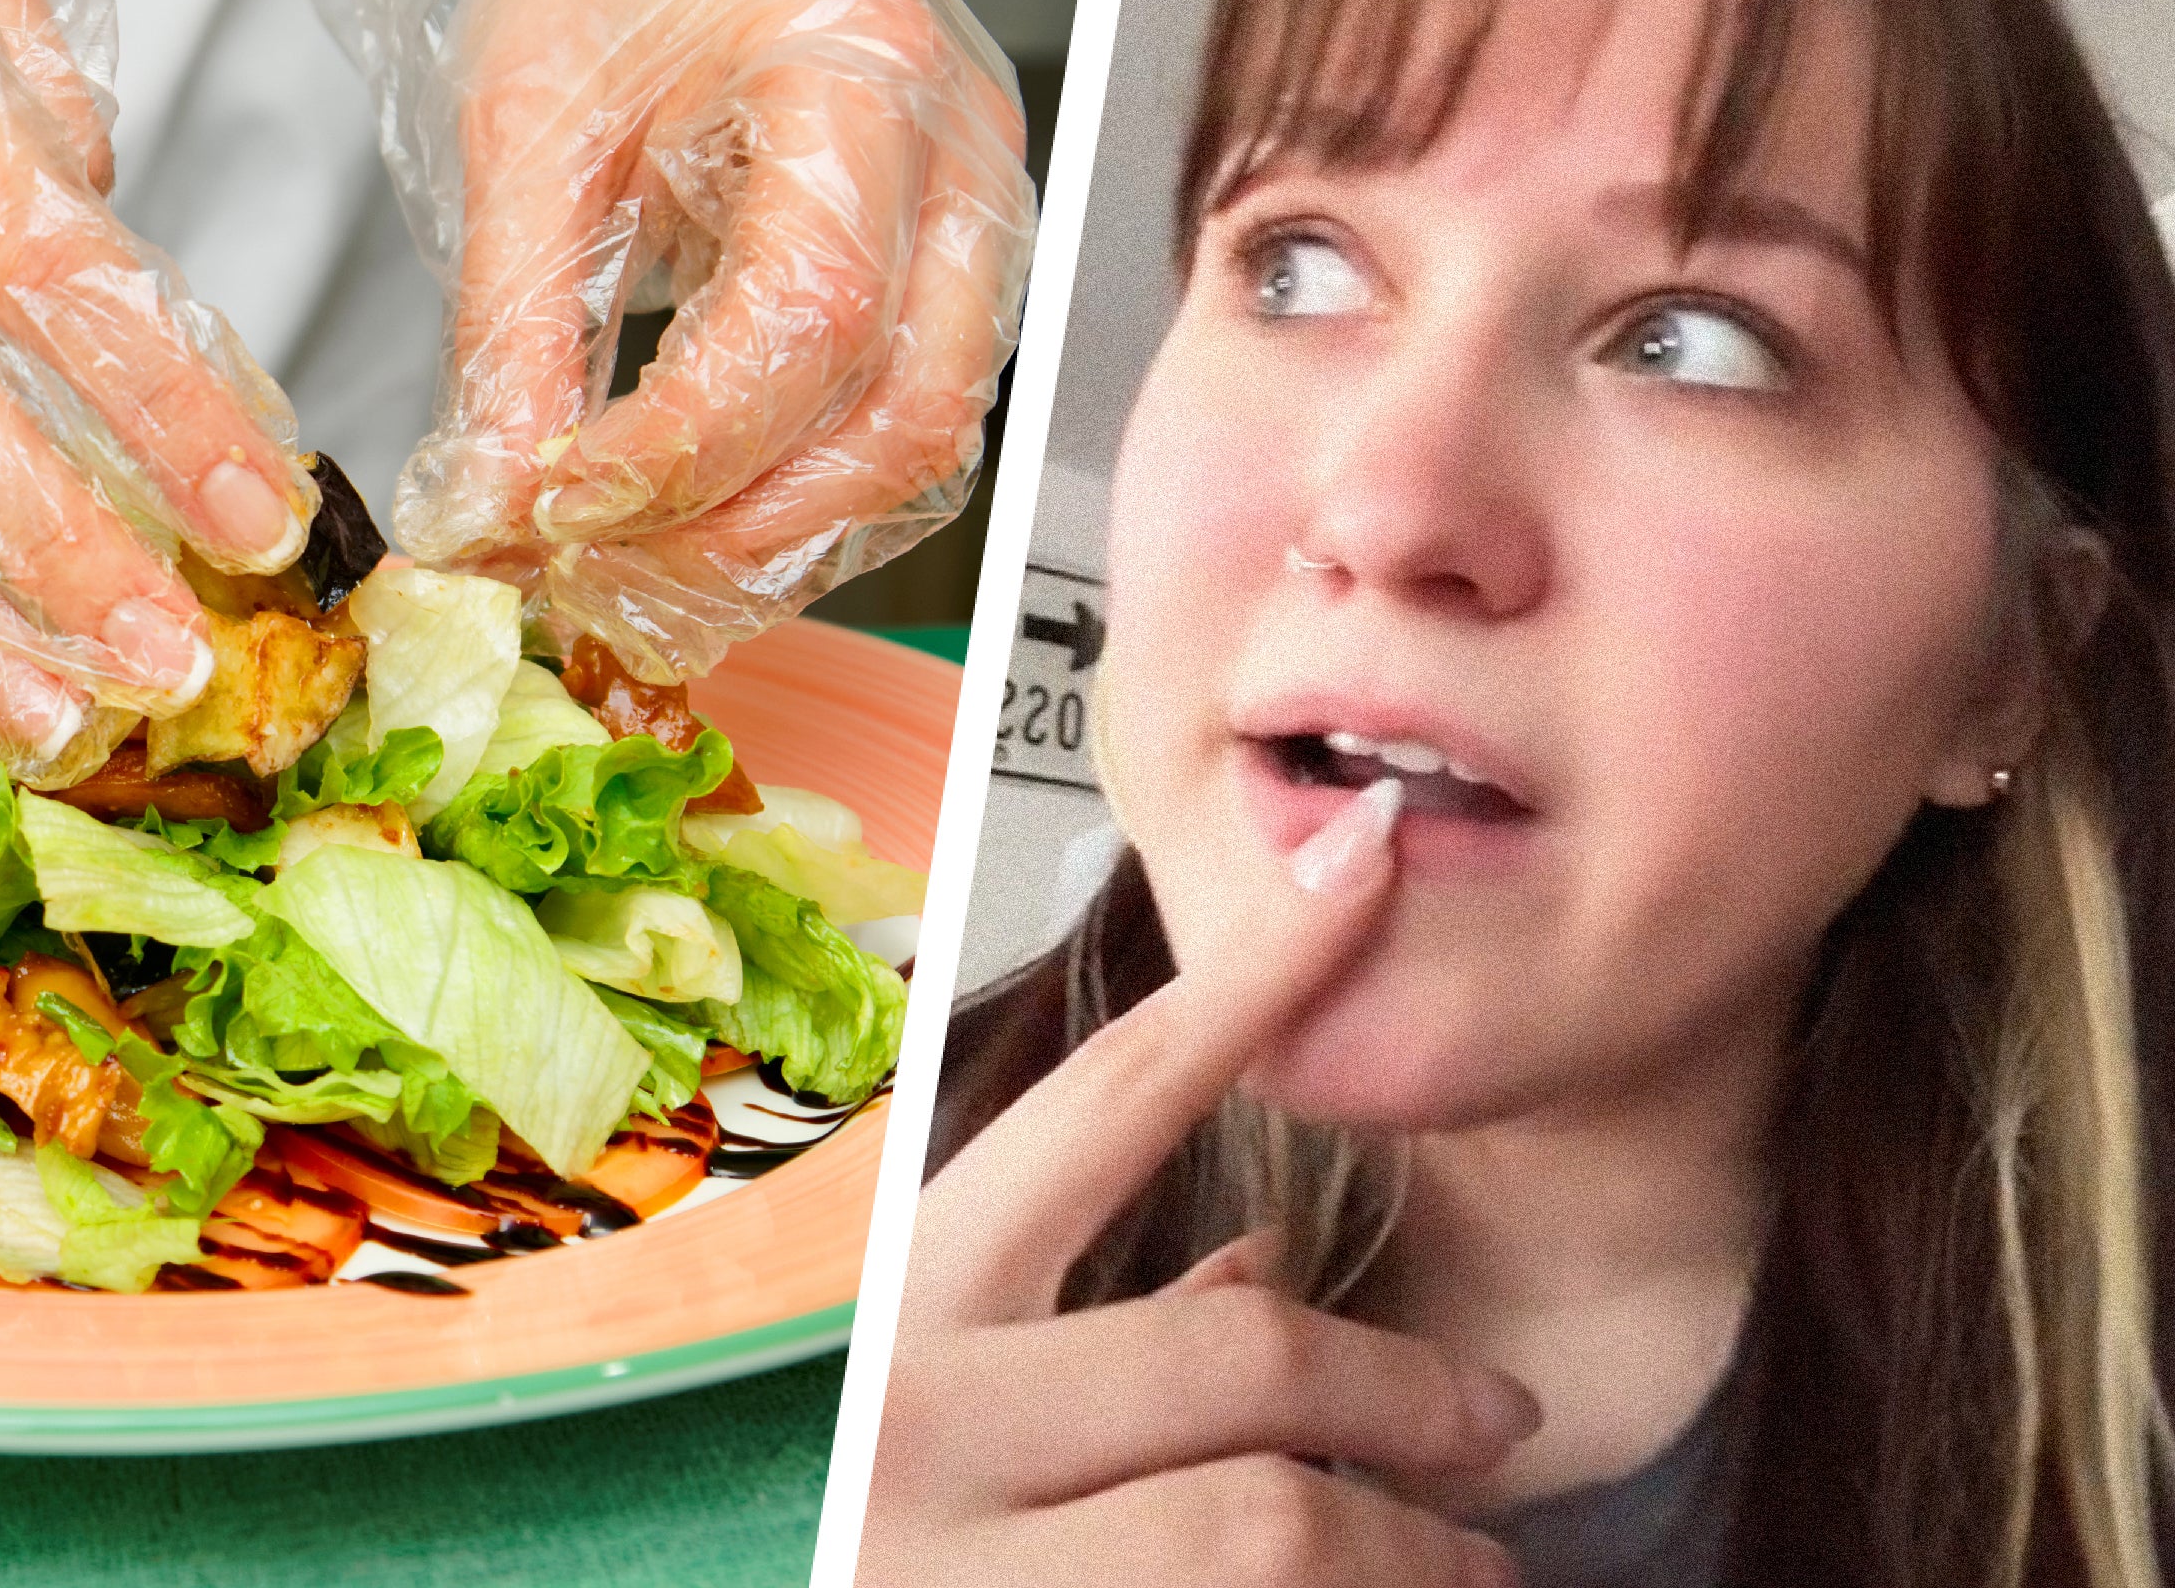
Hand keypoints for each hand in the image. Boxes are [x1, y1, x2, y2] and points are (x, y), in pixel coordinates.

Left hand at [295, 0, 1031, 681]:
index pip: (803, 320)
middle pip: (899, 422)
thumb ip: (512, 321)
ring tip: (616, 577)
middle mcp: (964, 156)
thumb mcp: (524, 107)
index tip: (542, 514)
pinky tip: (685, 530)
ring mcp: (986, 222)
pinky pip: (906, 435)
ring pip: (920, 457)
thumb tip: (490, 506)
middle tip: (572, 580)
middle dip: (729, 536)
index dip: (673, 454)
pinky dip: (798, 507)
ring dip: (770, 547)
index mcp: (862, 69)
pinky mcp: (958, 276)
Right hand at [860, 783, 1536, 1585]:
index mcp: (893, 1324)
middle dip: (1410, 1394)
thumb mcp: (940, 1433)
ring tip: (1468, 1569)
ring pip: (1282, 1536)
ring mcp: (964, 1570)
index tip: (1364, 861)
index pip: (1093, 1110)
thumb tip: (1266, 1270)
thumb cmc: (883, 1550)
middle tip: (1494, 1429)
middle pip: (1242, 1361)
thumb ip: (1084, 1352)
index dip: (1247, 979)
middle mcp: (913, 1432)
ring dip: (1420, 1555)